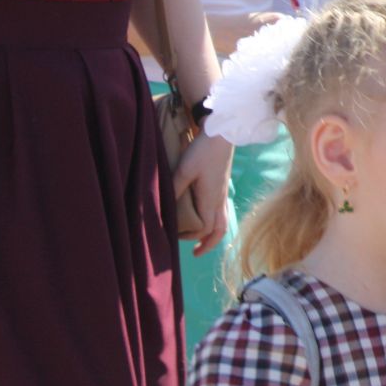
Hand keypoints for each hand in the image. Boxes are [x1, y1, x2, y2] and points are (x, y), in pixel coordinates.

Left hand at [175, 131, 234, 257]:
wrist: (223, 133)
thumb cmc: (203, 151)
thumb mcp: (184, 170)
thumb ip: (174, 189)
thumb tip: (161, 207)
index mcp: (210, 199)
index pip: (204, 229)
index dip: (191, 237)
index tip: (175, 235)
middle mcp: (219, 200)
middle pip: (219, 231)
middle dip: (207, 244)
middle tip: (195, 252)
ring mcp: (223, 193)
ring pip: (223, 221)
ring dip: (213, 234)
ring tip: (202, 239)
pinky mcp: (223, 186)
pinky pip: (222, 211)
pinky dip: (215, 221)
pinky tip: (205, 215)